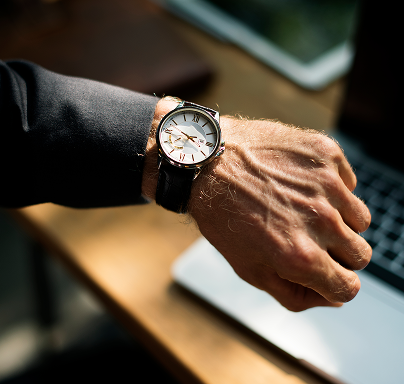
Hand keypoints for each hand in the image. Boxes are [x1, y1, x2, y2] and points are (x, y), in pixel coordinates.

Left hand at [188, 116, 371, 311]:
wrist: (207, 162)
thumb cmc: (222, 216)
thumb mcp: (249, 268)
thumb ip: (294, 295)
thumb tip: (332, 298)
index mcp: (300, 257)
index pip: (348, 288)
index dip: (334, 284)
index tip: (322, 271)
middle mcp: (320, 221)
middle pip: (360, 255)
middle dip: (337, 254)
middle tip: (307, 237)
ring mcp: (326, 184)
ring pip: (360, 220)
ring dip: (338, 220)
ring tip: (302, 209)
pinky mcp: (326, 154)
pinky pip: (348, 184)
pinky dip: (331, 189)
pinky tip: (300, 184)